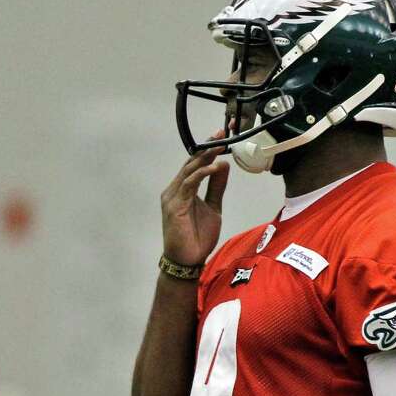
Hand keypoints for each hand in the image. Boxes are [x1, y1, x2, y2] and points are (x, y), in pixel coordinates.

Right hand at [160, 136, 229, 266]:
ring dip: (205, 157)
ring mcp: (172, 197)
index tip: (222, 137)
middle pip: (191, 163)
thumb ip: (216, 187)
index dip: (207, 150)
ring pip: (189, 170)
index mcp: (182, 189)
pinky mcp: (174, 205)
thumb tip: (223, 166)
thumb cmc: (197, 238)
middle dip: (207, 148)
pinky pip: (189, 184)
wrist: (188, 260)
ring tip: (221, 146)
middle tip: (222, 134)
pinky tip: (215, 167)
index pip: (194, 165)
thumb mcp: (213, 207)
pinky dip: (202, 174)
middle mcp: (174, 190)